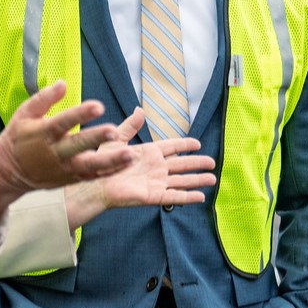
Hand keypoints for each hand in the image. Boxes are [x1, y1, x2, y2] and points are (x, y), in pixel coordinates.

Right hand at [0, 81, 133, 210]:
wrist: (8, 171)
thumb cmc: (18, 137)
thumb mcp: (24, 113)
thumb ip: (44, 98)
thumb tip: (62, 83)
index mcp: (43, 133)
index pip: (63, 121)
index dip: (80, 114)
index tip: (98, 105)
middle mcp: (55, 152)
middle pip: (78, 145)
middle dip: (97, 138)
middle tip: (115, 131)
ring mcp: (64, 168)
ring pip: (89, 165)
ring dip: (111, 160)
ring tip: (131, 154)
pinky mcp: (70, 179)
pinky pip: (93, 176)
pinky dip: (110, 171)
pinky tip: (127, 164)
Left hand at [64, 107, 216, 229]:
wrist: (94, 183)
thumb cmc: (101, 162)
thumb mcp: (116, 139)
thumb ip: (130, 126)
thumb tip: (140, 110)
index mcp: (149, 153)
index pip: (172, 147)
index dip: (185, 145)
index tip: (197, 143)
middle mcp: (155, 168)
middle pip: (182, 164)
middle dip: (197, 163)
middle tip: (212, 162)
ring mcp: (156, 182)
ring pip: (182, 181)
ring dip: (197, 180)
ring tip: (213, 179)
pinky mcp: (153, 195)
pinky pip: (174, 196)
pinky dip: (188, 197)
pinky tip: (201, 196)